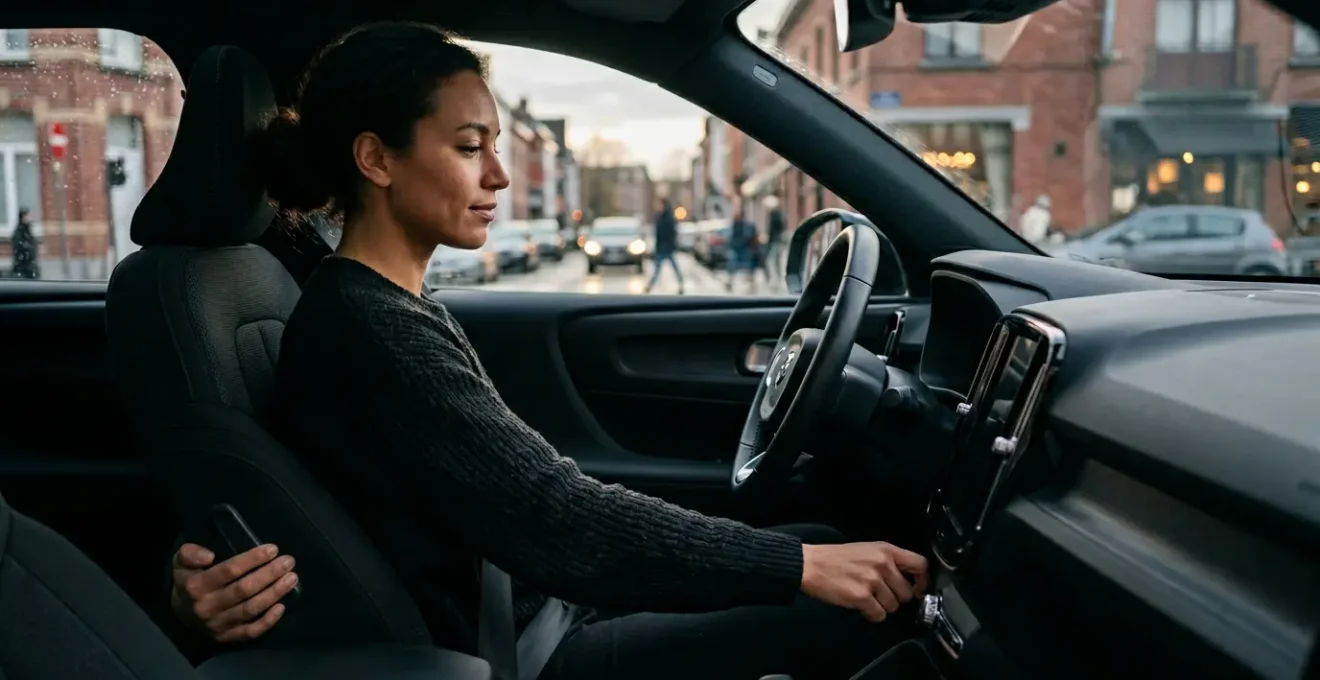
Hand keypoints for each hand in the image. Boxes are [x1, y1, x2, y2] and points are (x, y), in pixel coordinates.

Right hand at [170, 543, 298, 642]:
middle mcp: (207, 607)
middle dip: (269, 574)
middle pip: (244, 590)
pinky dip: (268, 621)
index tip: (273, 549)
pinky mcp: (226, 637)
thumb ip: (189, 553)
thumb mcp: (181, 562)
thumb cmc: (188, 580)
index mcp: (196, 586)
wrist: (179, 612)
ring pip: (250, 609)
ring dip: (274, 593)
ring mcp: (218, 624)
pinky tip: (282, 606)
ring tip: (292, 578)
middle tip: (289, 561)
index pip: (229, 570)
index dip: (253, 559)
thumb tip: (209, 556)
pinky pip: (250, 632)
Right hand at [800, 542, 928, 621]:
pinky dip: (871, 615)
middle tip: (879, 594)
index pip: (920, 565)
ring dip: (881, 607)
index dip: (922, 582)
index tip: (915, 590)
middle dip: (895, 598)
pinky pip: (879, 615)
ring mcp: (872, 580)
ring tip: (866, 598)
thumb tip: (907, 581)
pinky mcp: (861, 596)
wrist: (810, 564)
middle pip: (907, 593)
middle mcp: (882, 563)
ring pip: (893, 606)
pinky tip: (860, 606)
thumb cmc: (836, 558)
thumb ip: (888, 561)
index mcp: (886, 550)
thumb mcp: (867, 550)